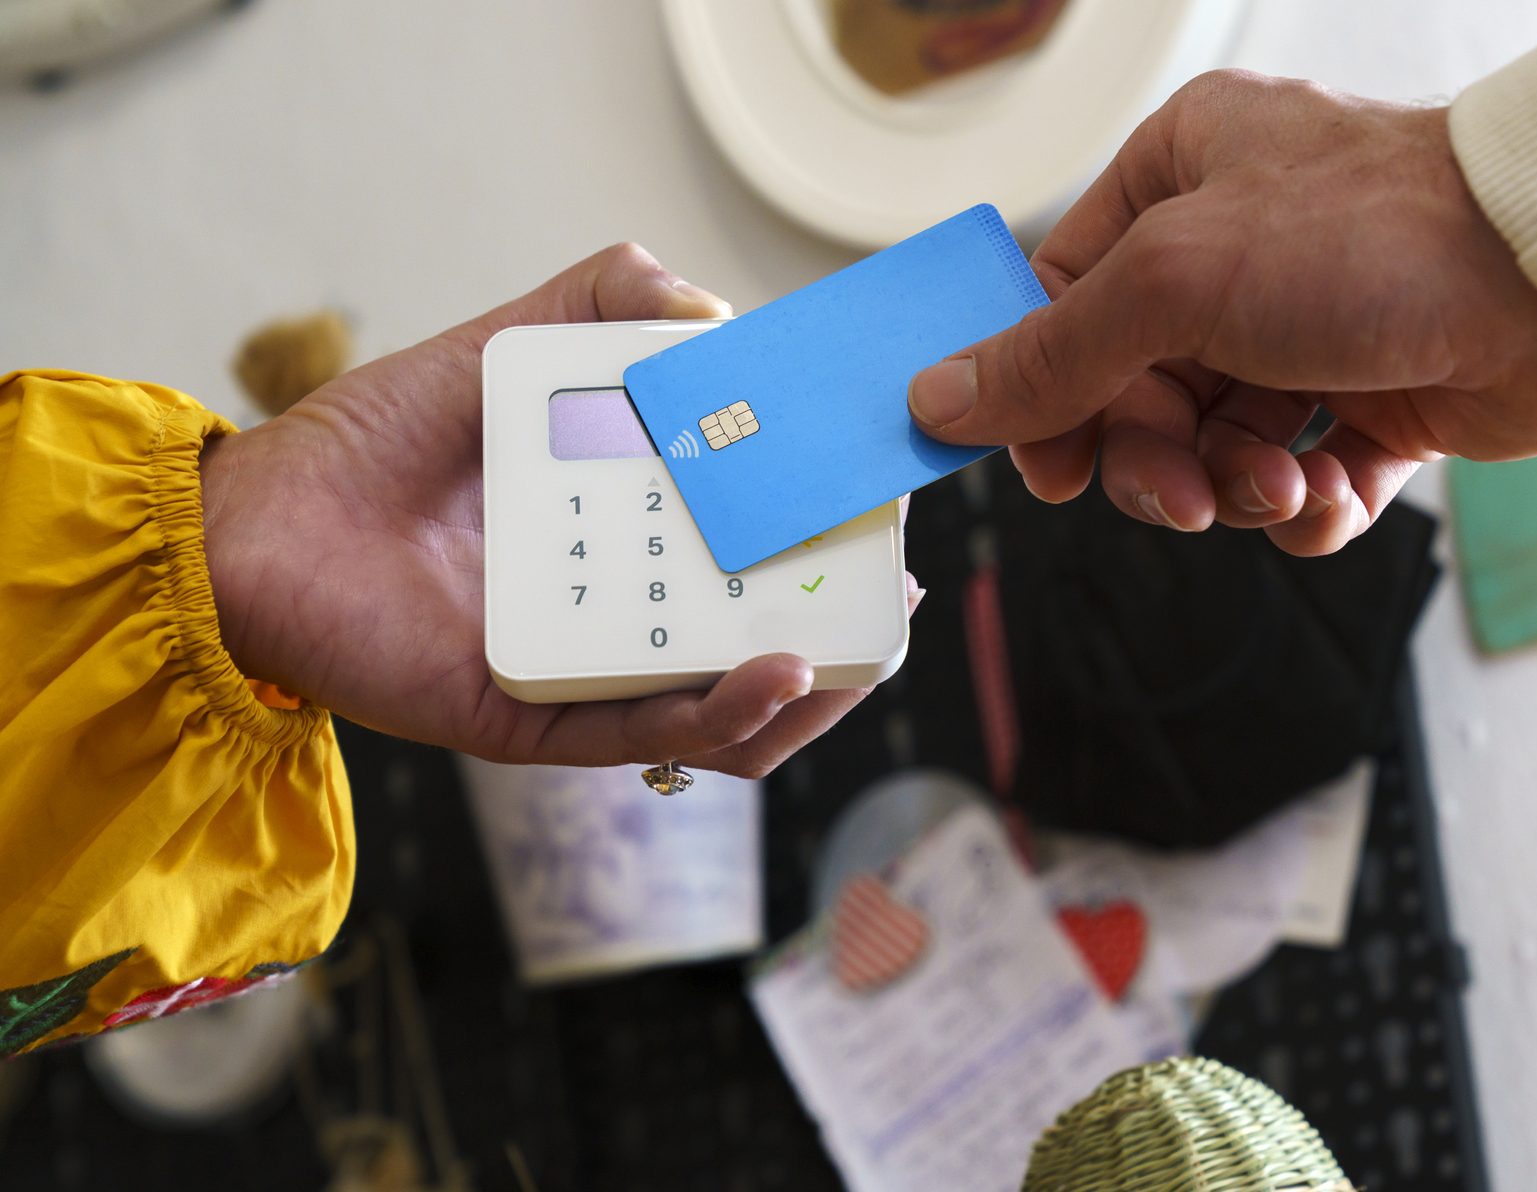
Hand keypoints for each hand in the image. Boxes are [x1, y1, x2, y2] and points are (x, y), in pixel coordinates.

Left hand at [199, 244, 916, 774]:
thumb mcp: (504, 347)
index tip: (886, 514)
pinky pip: (645, 732)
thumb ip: (599, 303)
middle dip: (846, 638)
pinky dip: (722, 712)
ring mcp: (580, 678)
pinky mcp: (530, 721)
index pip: (754, 562)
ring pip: (724, 722)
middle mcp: (616, 619)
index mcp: (628, 544)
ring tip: (858, 646)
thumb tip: (712, 305)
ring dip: (808, 694)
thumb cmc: (370, 445)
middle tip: (892, 595)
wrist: (251, 521)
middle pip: (764, 653)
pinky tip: (776, 670)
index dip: (830, 549)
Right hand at [907, 70, 1536, 554]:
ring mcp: (1312, 330)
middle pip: (1135, 391)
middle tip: (1180, 493)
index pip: (1064, 299)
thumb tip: (946, 397)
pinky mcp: (1380, 400)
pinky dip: (1309, 509)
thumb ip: (1054, 350)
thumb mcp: (1177, 279)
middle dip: (1154, 461)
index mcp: (1180, 176)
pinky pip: (1301, 482)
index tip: (1045, 466)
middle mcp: (1241, 251)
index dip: (1043, 392)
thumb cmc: (1385, 233)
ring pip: (1216, 446)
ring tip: (1281, 484)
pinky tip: (1332, 494)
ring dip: (1235, 489)